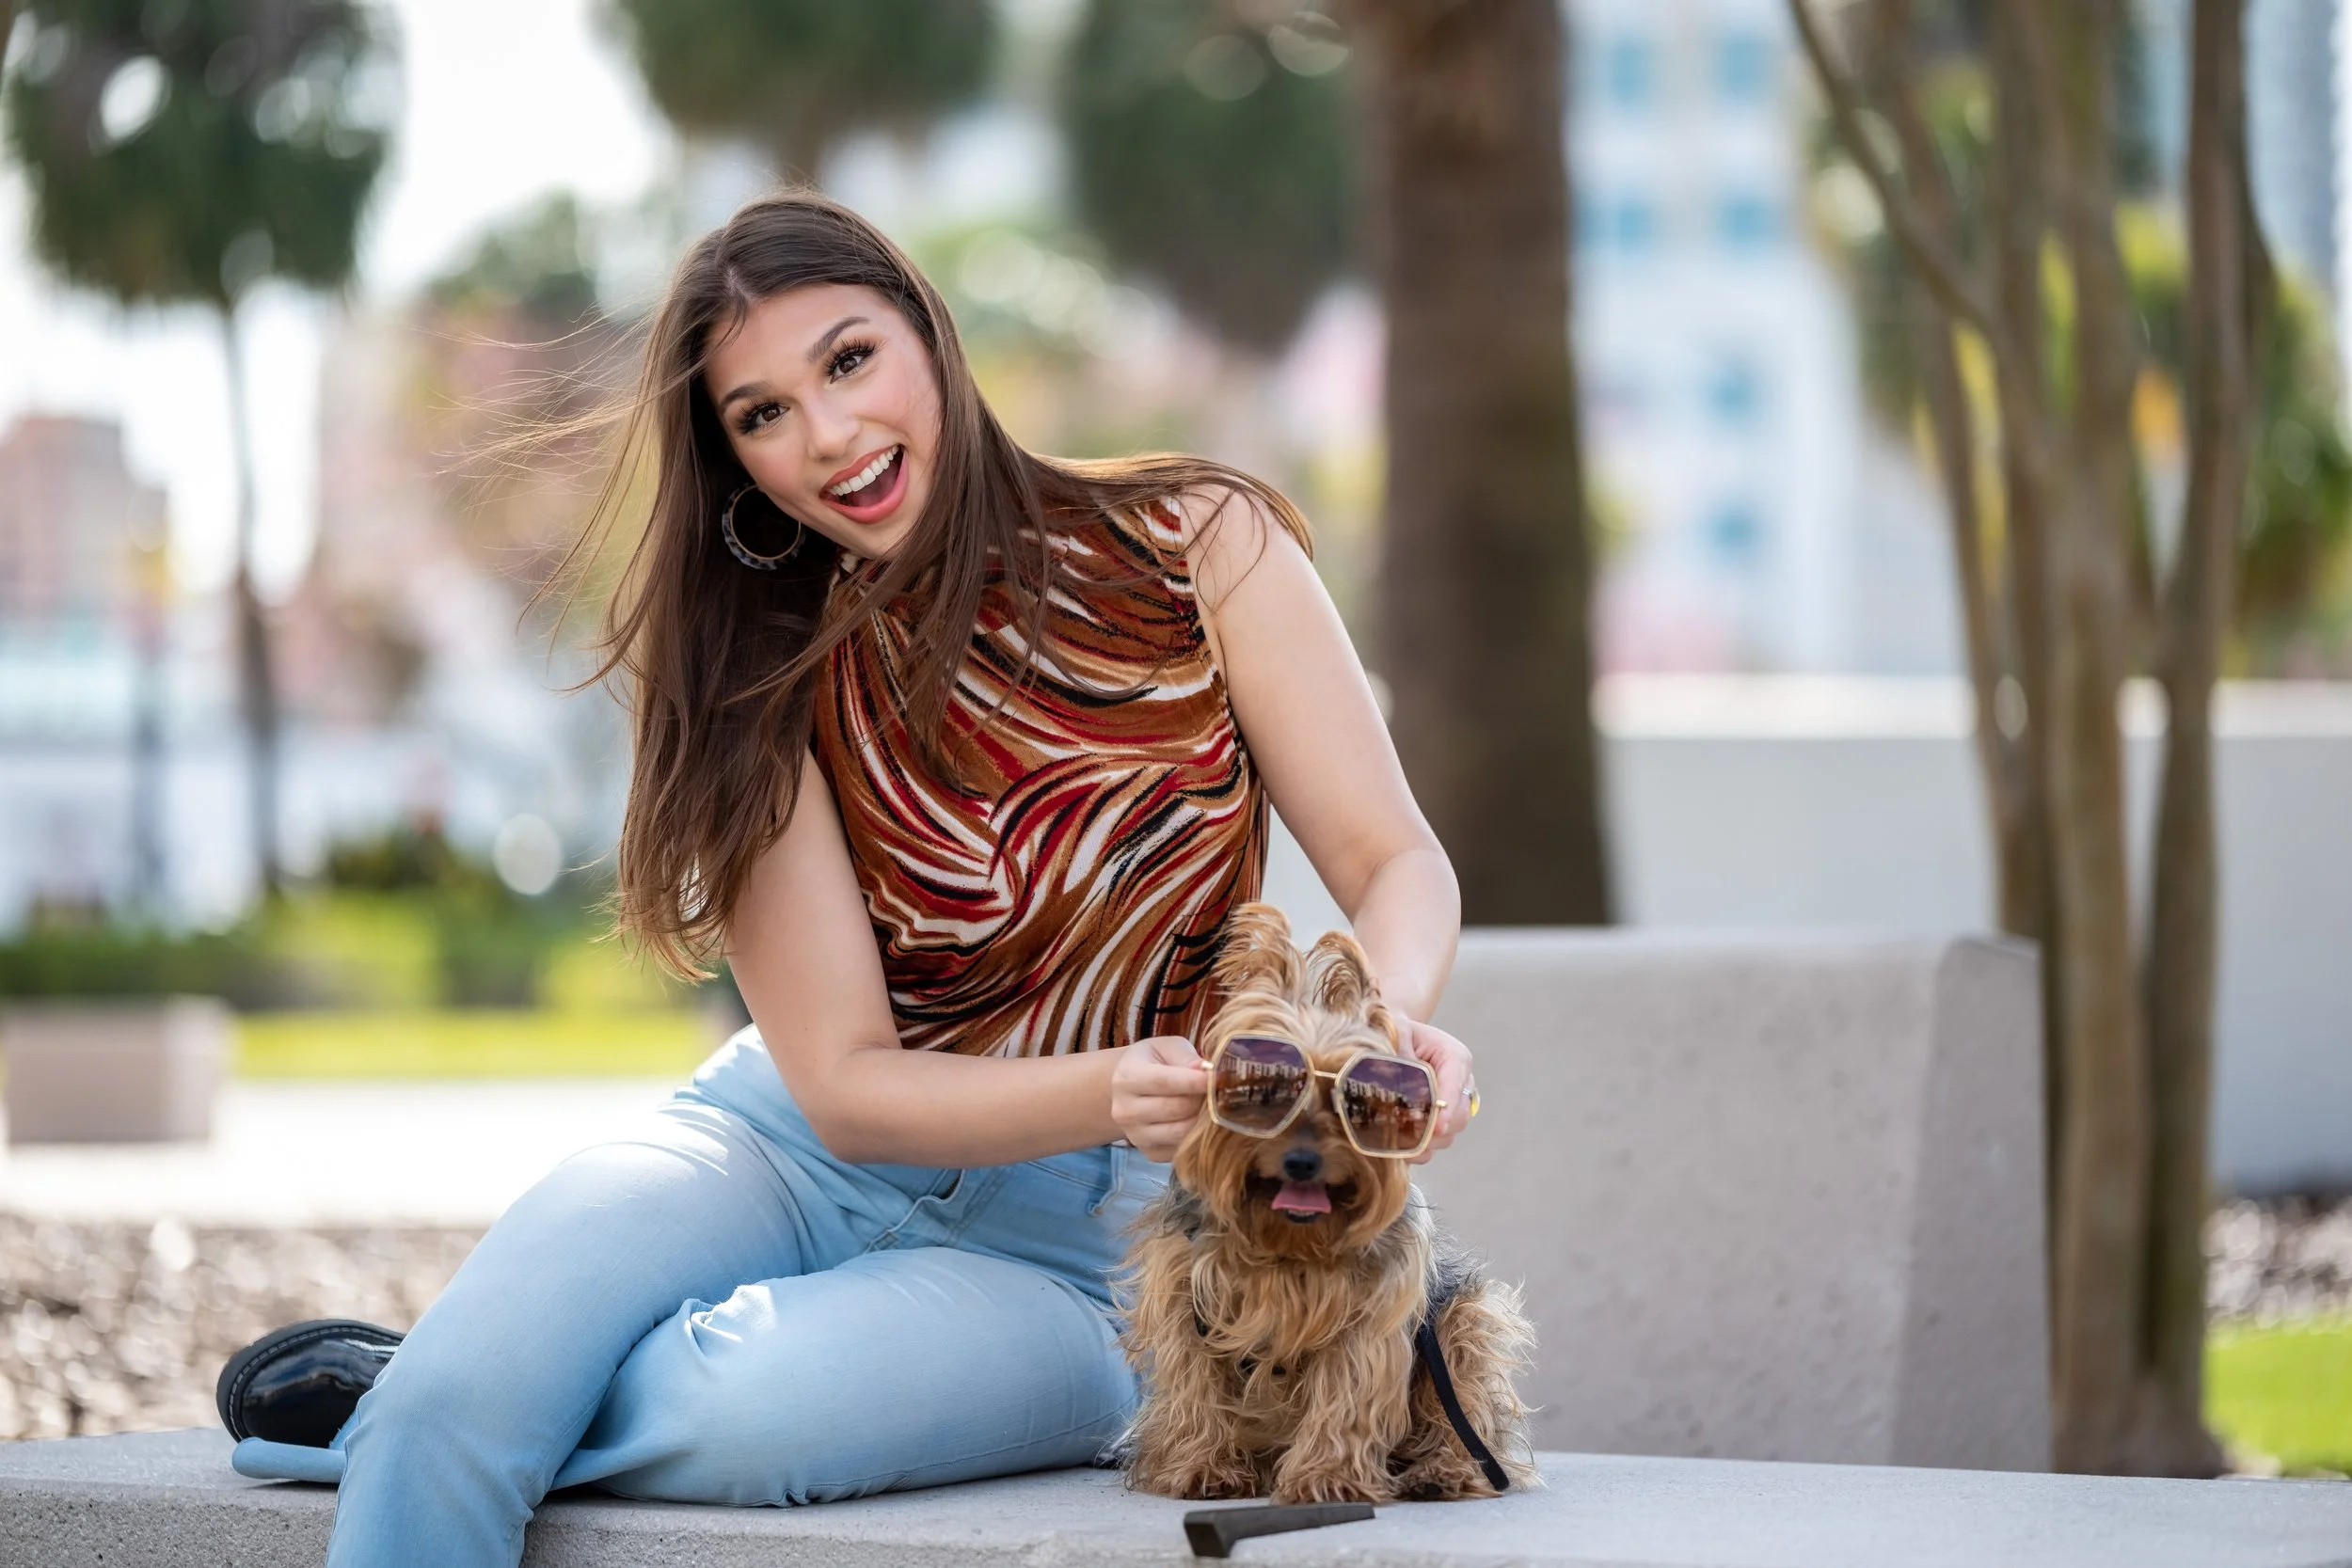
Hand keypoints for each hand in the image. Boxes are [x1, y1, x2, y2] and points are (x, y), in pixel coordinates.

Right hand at [1111, 1035, 1210, 1162]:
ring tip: (1209, 1104)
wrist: (1132, 1089)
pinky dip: (1196, 1136)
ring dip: (1202, 1118)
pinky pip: (1183, 1148)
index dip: (1196, 1081)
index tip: (1221, 1077)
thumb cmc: (1154, 1062)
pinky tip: (1197, 1119)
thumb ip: (1185, 1056)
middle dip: (1203, 1098)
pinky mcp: (1150, 1153)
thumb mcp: (1166, 1048)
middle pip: (1177, 1109)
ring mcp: (1136, 1136)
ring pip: (1182, 1133)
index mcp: (1126, 1078)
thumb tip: (1206, 1070)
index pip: (1165, 1082)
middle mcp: (1125, 1111)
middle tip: (1217, 1089)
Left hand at [1401, 1018, 1475, 1164]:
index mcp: (1454, 1057)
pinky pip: (1437, 1143)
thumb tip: (1397, 1079)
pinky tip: (1400, 1147)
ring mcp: (1451, 1104)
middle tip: (1409, 1137)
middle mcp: (1459, 1083)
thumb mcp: (1396, 1032)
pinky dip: (1421, 1150)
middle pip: (1460, 1116)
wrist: (1394, 1037)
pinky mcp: (1439, 1119)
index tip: (1437, 1127)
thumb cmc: (1395, 1031)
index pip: (1455, 1084)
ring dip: (1427, 1142)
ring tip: (1400, 1142)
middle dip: (1435, 1130)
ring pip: (1450, 1134)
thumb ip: (1399, 1051)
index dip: (1447, 1108)